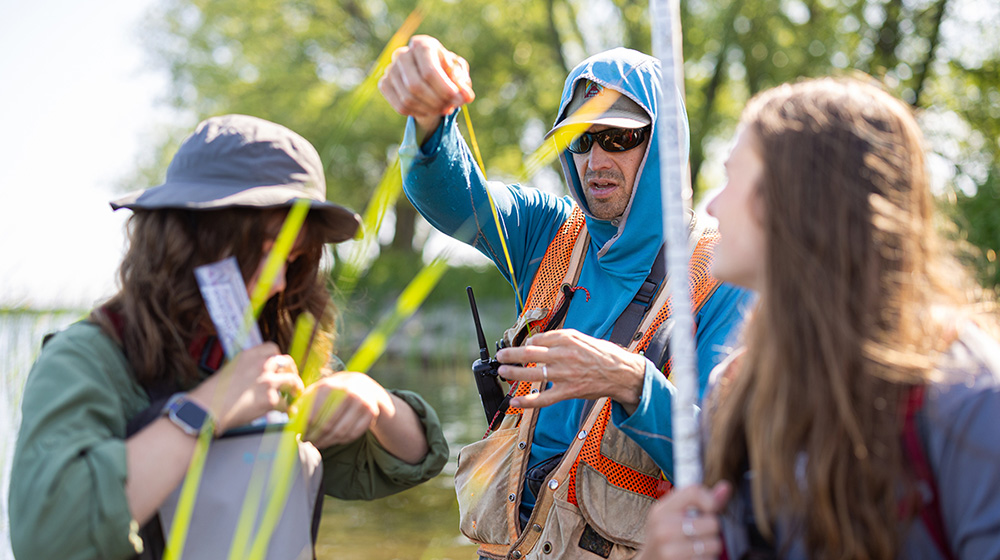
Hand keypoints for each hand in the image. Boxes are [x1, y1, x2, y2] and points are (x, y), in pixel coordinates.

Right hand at [188, 343, 304, 433]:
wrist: (205, 409)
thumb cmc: (212, 394)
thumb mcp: (229, 370)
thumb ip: (245, 369)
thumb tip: (255, 376)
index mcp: (248, 355)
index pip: (272, 348)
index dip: (278, 358)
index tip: (280, 366)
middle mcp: (260, 365)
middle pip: (286, 362)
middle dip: (291, 371)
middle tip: (292, 379)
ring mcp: (267, 381)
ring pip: (292, 381)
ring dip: (296, 388)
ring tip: (295, 394)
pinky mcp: (269, 399)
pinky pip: (285, 404)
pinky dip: (288, 409)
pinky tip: (288, 412)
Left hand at [295, 372, 392, 448]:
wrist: (363, 385)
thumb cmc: (334, 390)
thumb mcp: (319, 389)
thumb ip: (304, 401)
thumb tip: (290, 417)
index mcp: (330, 385)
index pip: (313, 415)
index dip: (305, 429)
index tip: (301, 435)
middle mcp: (347, 392)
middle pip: (326, 426)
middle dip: (315, 437)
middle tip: (309, 442)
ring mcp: (361, 402)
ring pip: (340, 432)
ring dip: (327, 442)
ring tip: (319, 444)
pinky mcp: (371, 412)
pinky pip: (353, 434)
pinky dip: (341, 440)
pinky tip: (333, 440)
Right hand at [378, 35, 474, 137]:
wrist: (428, 76)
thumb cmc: (446, 72)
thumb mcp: (459, 74)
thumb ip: (463, 84)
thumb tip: (466, 96)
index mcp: (423, 45)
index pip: (429, 71)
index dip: (445, 89)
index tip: (459, 100)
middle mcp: (402, 54)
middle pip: (416, 86)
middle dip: (436, 102)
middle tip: (450, 108)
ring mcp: (390, 69)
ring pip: (408, 98)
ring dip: (429, 109)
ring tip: (442, 110)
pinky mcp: (384, 84)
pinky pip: (401, 106)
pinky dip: (418, 113)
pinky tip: (429, 110)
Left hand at [494, 329, 647, 412]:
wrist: (621, 373)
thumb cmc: (602, 355)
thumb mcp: (581, 338)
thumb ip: (559, 339)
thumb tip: (537, 341)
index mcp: (567, 339)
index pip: (537, 340)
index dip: (526, 344)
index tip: (521, 348)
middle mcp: (564, 355)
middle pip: (530, 354)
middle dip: (511, 355)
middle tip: (501, 356)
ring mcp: (565, 374)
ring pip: (533, 374)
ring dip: (514, 373)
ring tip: (503, 372)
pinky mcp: (568, 391)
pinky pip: (544, 398)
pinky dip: (527, 401)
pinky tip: (515, 401)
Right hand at [638, 482, 731, 559]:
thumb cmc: (664, 538)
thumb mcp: (673, 516)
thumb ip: (700, 502)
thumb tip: (725, 487)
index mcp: (661, 511)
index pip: (693, 492)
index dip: (710, 499)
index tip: (709, 509)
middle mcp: (664, 528)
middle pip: (712, 521)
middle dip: (711, 530)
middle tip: (697, 534)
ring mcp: (670, 549)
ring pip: (715, 543)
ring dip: (710, 547)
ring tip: (696, 548)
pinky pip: (710, 559)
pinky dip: (706, 559)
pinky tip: (693, 558)